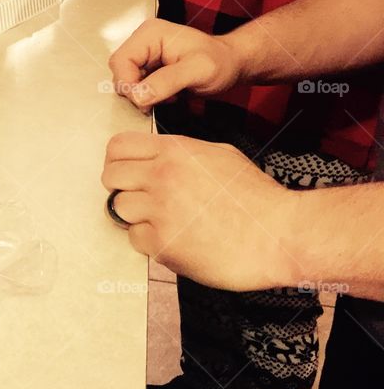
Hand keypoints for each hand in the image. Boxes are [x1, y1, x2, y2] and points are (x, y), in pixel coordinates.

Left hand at [102, 133, 297, 290]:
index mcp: (175, 152)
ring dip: (135, 215)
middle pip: (110, 176)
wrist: (279, 235)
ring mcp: (159, 210)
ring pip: (118, 208)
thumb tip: (158, 156)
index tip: (126, 170)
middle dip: (120, 187)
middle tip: (140, 197)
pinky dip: (149, 240)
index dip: (118, 159)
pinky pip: (135, 238)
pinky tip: (174, 238)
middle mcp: (162, 177)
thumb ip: (182, 153)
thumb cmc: (256, 199)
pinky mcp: (162, 243)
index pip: (118, 146)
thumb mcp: (220, 156)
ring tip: (161, 219)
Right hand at [108, 18, 243, 110]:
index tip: (147, 100)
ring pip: (125, 82)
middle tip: (162, 98)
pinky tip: (167, 95)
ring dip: (143, 95)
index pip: (120, 62)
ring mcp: (145, 55)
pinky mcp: (148, 68)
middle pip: (119, 72)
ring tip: (169, 95)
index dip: (129, 84)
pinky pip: (135, 87)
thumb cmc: (221, 62)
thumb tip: (138, 95)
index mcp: (150, 34)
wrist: (232, 65)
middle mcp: (143, 42)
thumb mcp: (198, 71)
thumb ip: (167, 82)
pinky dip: (148, 97)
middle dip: (136, 91)